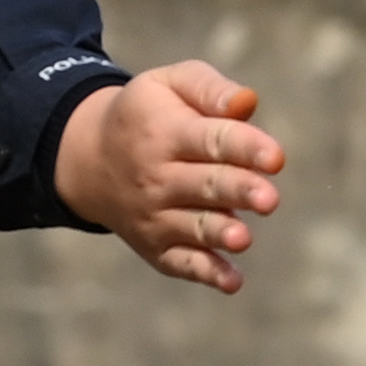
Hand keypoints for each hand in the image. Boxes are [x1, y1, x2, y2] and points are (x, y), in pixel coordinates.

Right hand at [54, 62, 286, 292]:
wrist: (90, 159)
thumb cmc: (150, 114)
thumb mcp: (169, 84)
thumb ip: (210, 89)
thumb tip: (248, 103)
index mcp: (166, 132)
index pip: (212, 140)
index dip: (245, 148)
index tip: (276, 158)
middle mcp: (158, 177)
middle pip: (206, 185)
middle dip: (238, 192)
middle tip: (269, 200)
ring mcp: (155, 216)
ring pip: (193, 226)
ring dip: (219, 233)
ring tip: (242, 238)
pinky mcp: (157, 247)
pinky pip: (182, 263)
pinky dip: (206, 273)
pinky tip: (233, 281)